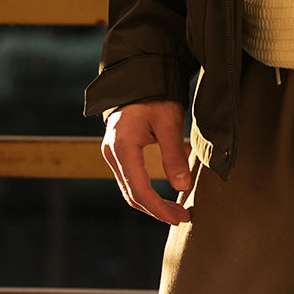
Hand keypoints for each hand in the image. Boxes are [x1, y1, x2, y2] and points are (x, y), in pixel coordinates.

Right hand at [101, 100, 192, 223]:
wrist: (140, 75)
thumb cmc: (156, 96)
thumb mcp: (169, 122)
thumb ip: (174, 155)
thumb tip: (182, 186)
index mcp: (122, 147)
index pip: (140, 190)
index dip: (160, 208)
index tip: (180, 218)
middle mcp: (111, 153)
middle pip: (131, 194)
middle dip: (156, 210)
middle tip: (182, 217)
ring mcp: (111, 152)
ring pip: (128, 188)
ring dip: (151, 203)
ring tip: (175, 210)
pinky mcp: (116, 151)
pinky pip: (128, 179)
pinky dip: (144, 191)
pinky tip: (162, 195)